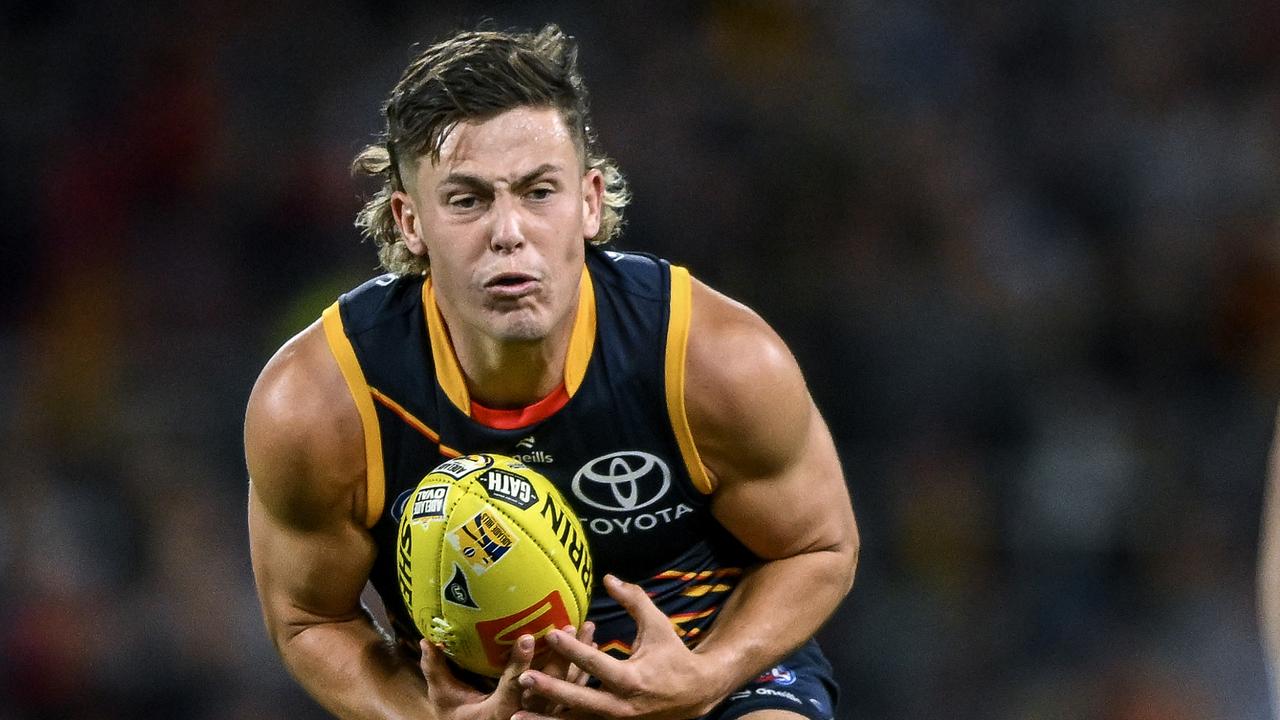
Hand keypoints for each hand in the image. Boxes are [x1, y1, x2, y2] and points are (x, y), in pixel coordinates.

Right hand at [421, 623, 598, 719]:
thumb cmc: (458, 719)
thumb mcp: (444, 698)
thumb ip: (436, 669)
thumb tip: (426, 640)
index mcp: (499, 710)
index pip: (512, 685)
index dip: (519, 662)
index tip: (526, 637)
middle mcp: (524, 714)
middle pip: (548, 684)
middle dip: (560, 655)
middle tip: (570, 626)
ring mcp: (541, 714)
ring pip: (566, 686)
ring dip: (578, 658)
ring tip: (589, 628)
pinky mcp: (552, 712)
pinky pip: (574, 692)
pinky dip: (583, 669)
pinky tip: (593, 648)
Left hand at [514, 575, 723, 719]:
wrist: (696, 694)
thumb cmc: (674, 655)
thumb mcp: (658, 625)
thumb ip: (634, 600)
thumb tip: (607, 578)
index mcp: (634, 679)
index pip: (597, 664)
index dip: (573, 649)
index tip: (551, 634)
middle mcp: (623, 706)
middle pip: (581, 700)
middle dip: (552, 690)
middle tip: (525, 678)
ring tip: (515, 715)